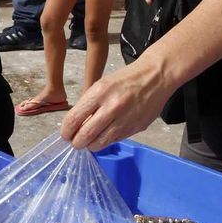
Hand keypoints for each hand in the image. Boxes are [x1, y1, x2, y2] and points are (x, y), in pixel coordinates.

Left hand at [60, 57, 177, 149]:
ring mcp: (125, 120)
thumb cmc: (126, 79)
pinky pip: (114, 141)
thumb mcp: (102, 84)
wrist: (156, 77)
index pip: (74, 119)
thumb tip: (74, 124)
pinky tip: (104, 136)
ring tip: (88, 141)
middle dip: (76, 142)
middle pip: (85, 136)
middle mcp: (111, 107)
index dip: (66, 131)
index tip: (65, 134)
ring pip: (99, 143)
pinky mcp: (135, 128)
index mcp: (99, 93)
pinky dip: (105, 141)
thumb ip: (89, 104)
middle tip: (75, 142)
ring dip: (90, 145)